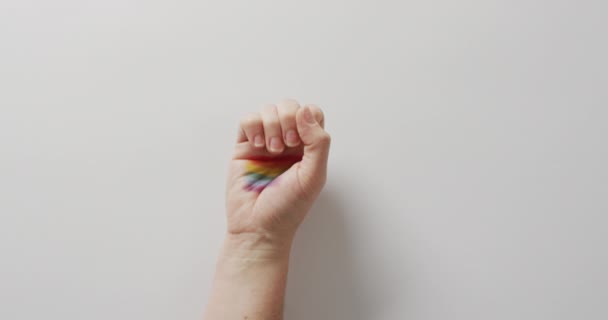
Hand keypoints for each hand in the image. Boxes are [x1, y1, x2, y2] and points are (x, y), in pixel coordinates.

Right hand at [226, 99, 330, 245]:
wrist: (258, 227)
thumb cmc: (288, 208)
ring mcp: (265, 142)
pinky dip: (253, 127)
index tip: (301, 140)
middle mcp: (287, 142)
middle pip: (290, 106)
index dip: (307, 118)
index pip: (312, 114)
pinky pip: (247, 120)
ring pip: (268, 109)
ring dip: (271, 125)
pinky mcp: (243, 146)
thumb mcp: (314, 176)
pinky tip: (257, 146)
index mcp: (308, 147)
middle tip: (286, 144)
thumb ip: (318, 142)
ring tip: (271, 149)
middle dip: (287, 119)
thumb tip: (305, 112)